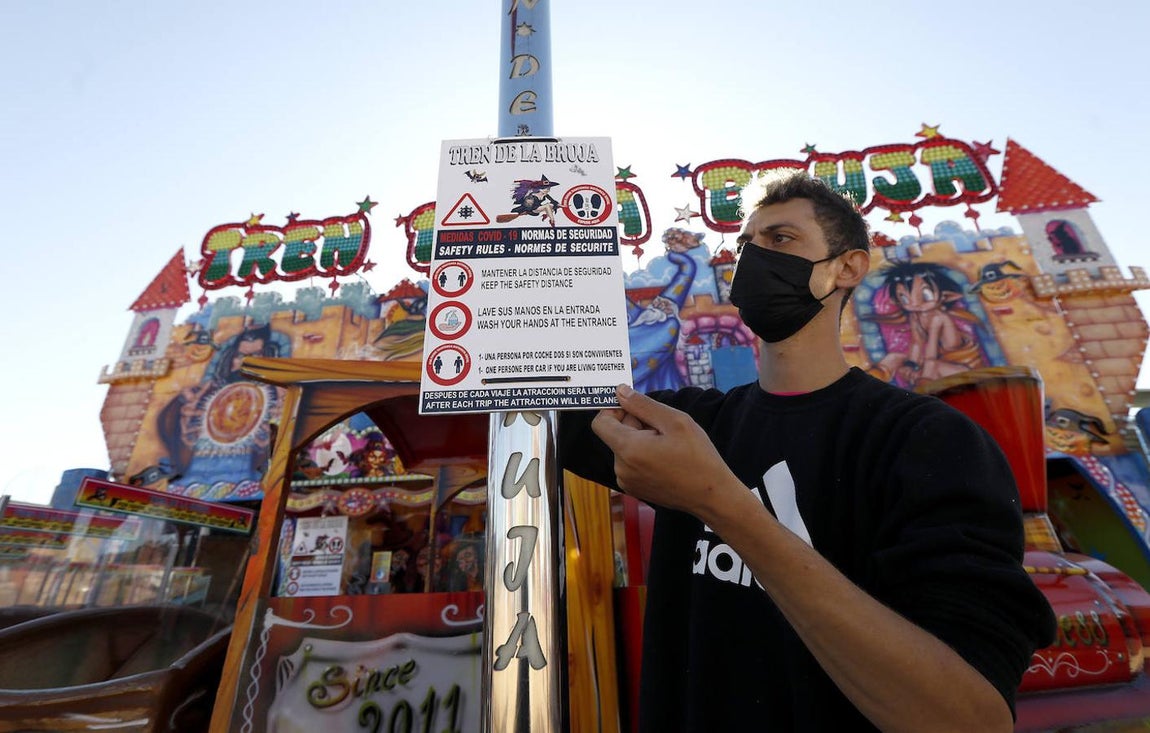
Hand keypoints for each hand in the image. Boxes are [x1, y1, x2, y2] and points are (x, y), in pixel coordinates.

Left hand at [591, 384, 737, 516]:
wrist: (711, 496)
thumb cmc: (697, 457)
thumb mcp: (674, 421)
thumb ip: (642, 404)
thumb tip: (620, 391)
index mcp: (628, 450)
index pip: (600, 422)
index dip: (615, 410)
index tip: (636, 408)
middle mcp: (621, 468)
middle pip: (615, 434)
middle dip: (635, 425)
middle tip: (664, 430)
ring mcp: (626, 482)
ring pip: (624, 448)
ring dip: (641, 441)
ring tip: (668, 447)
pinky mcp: (634, 490)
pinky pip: (630, 463)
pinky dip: (643, 456)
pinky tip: (665, 460)